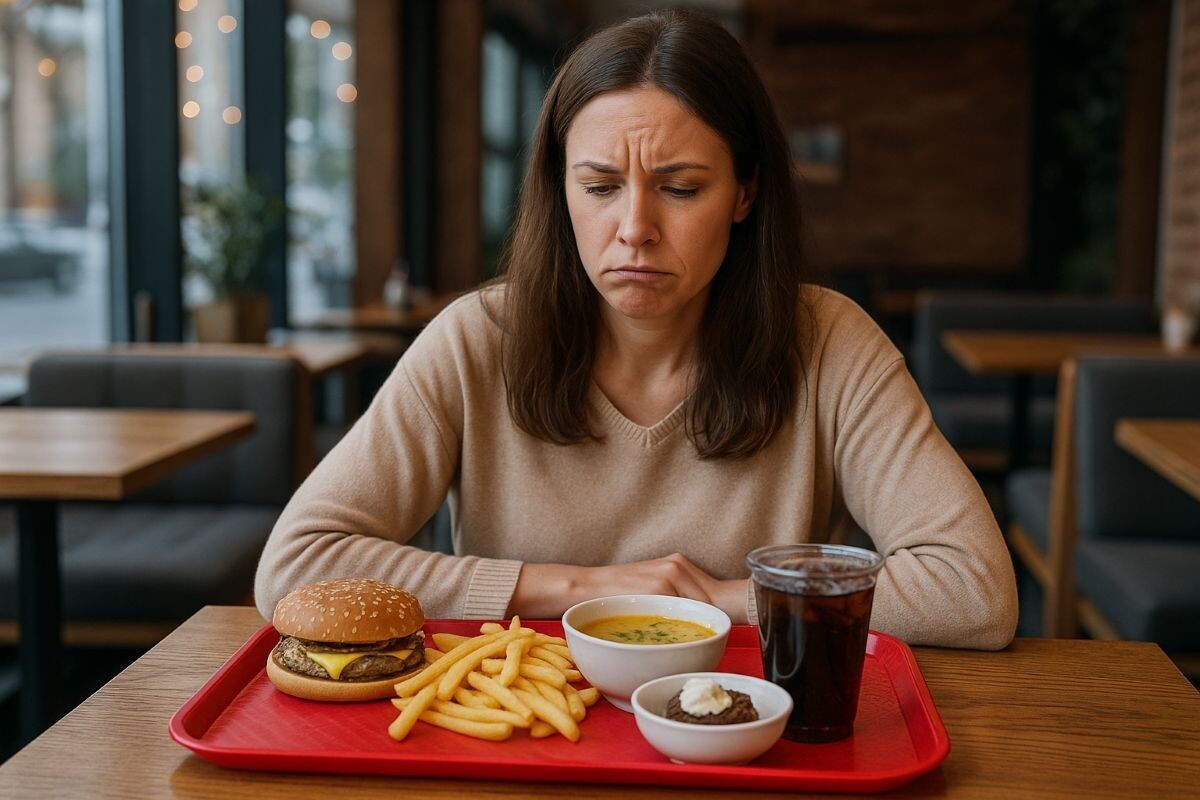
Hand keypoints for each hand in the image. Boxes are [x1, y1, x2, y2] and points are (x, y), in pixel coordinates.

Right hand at [509, 553, 748, 623]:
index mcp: (678, 564)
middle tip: (723, 642)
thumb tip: (707, 624)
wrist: (585, 588)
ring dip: (708, 627)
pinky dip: (691, 628)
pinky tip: (689, 638)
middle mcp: (677, 566)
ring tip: (708, 643)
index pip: (714, 594)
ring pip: (703, 608)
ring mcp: (670, 576)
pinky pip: (685, 612)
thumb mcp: (652, 590)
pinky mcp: (660, 588)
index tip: (732, 629)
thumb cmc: (617, 595)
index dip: (727, 613)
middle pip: (714, 601)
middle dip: (721, 621)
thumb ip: (677, 599)